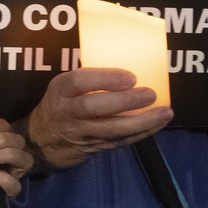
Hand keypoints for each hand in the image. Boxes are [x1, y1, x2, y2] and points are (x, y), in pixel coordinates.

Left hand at [0, 118, 31, 194]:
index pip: (8, 129)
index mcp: (6, 142)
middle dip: (1, 140)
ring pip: (25, 160)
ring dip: (5, 155)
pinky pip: (15, 186)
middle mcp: (16, 154)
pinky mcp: (11, 189)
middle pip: (19, 141)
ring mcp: (16, 172)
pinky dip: (4, 179)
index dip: (0, 127)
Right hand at [17, 68, 172, 172]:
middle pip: (93, 107)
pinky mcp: (93, 147)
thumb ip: (88, 80)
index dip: (104, 78)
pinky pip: (120, 141)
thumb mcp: (64, 89)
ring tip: (165, 113)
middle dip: (124, 101)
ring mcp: (80, 132)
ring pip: (111, 129)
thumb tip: (128, 60)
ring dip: (141, 122)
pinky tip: (158, 124)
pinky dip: (142, 133)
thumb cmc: (61, 104)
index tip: (130, 77)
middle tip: (150, 94)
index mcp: (60, 90)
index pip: (78, 82)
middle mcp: (67, 112)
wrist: (42, 141)